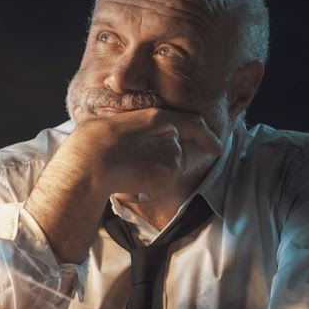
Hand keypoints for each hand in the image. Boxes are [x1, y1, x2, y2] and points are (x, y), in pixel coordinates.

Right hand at [65, 107, 223, 199]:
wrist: (92, 159)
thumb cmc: (92, 143)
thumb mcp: (116, 125)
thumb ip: (136, 132)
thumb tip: (132, 147)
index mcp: (157, 117)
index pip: (193, 124)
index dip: (208, 137)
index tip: (217, 147)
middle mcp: (170, 133)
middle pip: (177, 156)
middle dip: (161, 168)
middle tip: (132, 170)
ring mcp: (172, 154)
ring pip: (168, 175)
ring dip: (150, 180)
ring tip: (125, 174)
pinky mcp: (169, 174)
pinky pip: (161, 189)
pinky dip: (147, 192)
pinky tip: (129, 183)